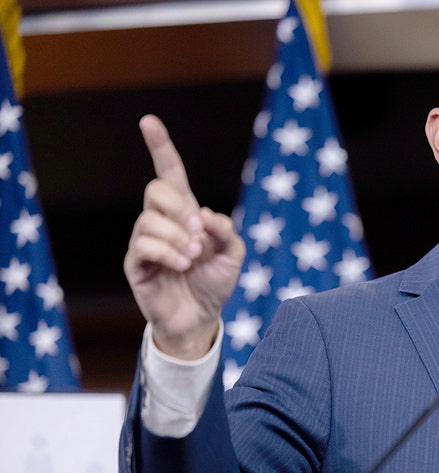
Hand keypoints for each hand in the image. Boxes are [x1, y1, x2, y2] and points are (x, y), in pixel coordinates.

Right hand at [124, 115, 244, 359]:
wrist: (202, 318)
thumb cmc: (215, 283)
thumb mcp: (234, 254)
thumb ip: (226, 230)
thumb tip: (203, 214)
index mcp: (186, 212)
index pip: (169, 172)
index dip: (160, 147)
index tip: (148, 121)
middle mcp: (162, 221)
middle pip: (156, 190)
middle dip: (180, 208)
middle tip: (198, 235)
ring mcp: (146, 241)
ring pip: (150, 220)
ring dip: (178, 238)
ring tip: (193, 258)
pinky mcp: (136, 263)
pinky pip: (144, 245)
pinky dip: (167, 252)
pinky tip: (182, 265)